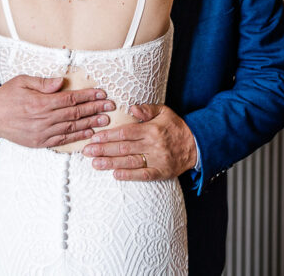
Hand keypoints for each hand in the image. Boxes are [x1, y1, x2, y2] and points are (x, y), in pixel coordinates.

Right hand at [0, 74, 115, 148]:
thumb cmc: (6, 96)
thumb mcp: (22, 81)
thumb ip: (43, 83)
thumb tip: (61, 82)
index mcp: (40, 103)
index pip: (70, 99)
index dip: (88, 96)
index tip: (101, 93)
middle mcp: (43, 120)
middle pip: (74, 114)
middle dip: (94, 109)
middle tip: (110, 107)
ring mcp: (41, 133)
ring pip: (71, 129)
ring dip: (90, 124)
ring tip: (105, 121)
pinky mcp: (39, 142)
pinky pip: (62, 140)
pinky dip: (77, 138)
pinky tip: (88, 134)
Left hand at [81, 104, 197, 180]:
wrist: (197, 145)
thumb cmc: (176, 127)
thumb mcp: (164, 111)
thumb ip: (147, 109)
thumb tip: (132, 107)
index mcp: (151, 129)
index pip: (125, 133)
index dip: (107, 136)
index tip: (93, 138)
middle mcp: (153, 145)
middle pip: (123, 148)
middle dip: (103, 150)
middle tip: (87, 152)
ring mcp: (157, 160)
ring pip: (130, 162)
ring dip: (110, 163)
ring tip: (95, 163)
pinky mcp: (161, 172)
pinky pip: (143, 175)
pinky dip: (129, 175)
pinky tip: (115, 175)